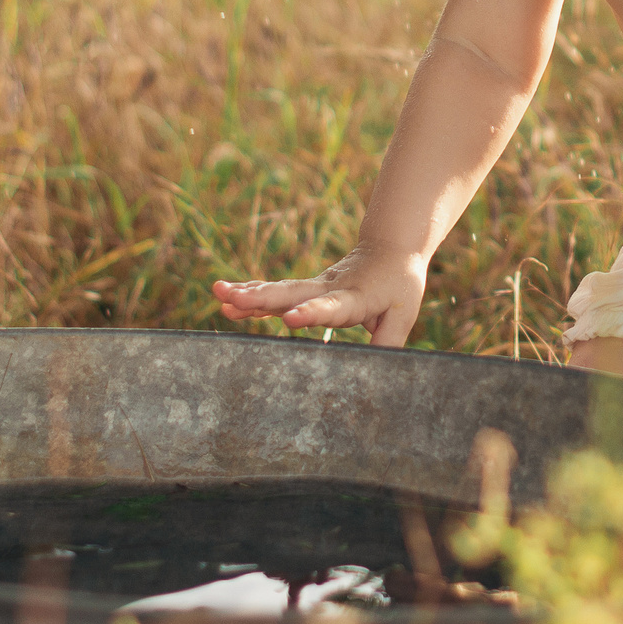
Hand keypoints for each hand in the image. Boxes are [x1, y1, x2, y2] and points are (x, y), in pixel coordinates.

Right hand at [212, 248, 427, 347]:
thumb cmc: (399, 284)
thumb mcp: (403, 313)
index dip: (311, 312)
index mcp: (355, 296)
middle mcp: (329, 288)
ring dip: (248, 294)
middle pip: (293, 293)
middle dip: (262, 298)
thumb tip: (376, 375)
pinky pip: (277, 292)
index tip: (289, 319)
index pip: (332, 306)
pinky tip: (227, 299)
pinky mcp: (307, 287)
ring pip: (279, 290)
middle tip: (233, 299)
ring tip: (219, 294)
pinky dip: (252, 295)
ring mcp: (315, 285)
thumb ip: (388, 342)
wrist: (389, 248)